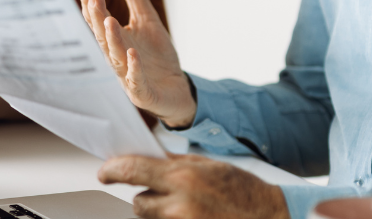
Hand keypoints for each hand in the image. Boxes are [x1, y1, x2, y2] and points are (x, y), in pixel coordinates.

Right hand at [79, 0, 195, 127]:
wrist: (175, 89)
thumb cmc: (155, 55)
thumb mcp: (147, 19)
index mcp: (114, 39)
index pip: (97, 19)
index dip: (90, 3)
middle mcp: (115, 57)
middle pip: (102, 36)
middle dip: (96, 17)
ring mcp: (127, 76)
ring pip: (115, 57)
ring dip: (112, 40)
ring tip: (109, 20)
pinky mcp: (142, 92)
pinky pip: (136, 80)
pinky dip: (134, 68)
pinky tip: (133, 53)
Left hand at [99, 154, 289, 218]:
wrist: (267, 215)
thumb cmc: (241, 189)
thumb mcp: (206, 165)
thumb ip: (174, 163)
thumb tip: (147, 158)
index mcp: (183, 176)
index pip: (133, 170)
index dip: (113, 170)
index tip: (105, 172)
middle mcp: (180, 203)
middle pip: (138, 202)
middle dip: (145, 196)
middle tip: (164, 192)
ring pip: (151, 218)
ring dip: (159, 211)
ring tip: (186, 205)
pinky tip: (193, 214)